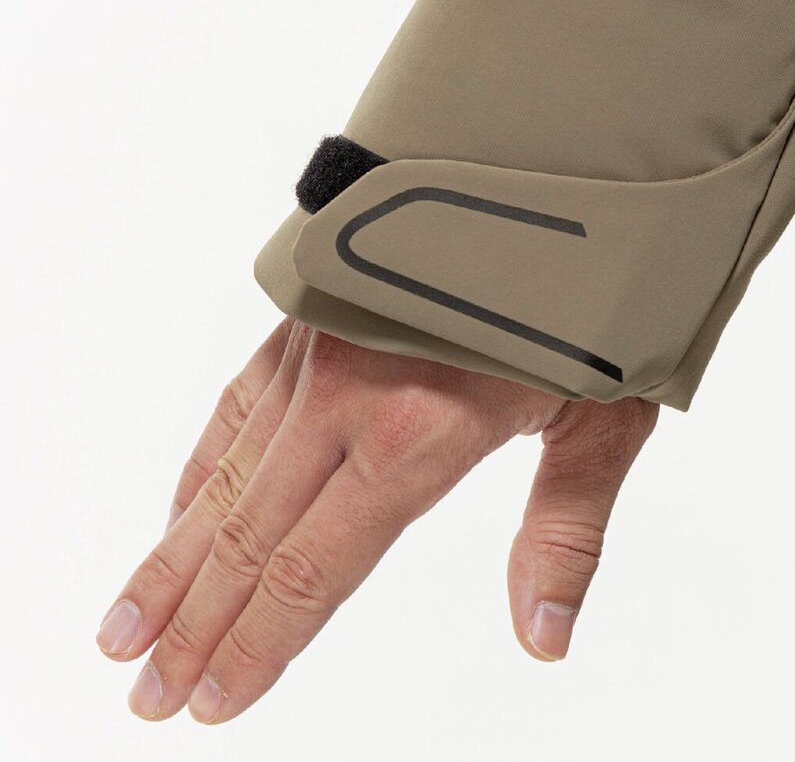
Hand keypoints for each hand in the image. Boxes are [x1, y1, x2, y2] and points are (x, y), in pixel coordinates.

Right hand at [95, 318, 656, 723]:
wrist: (541, 161)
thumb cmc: (586, 285)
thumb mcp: (602, 414)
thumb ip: (565, 530)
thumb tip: (543, 640)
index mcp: (418, 432)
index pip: (311, 570)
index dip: (255, 647)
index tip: (206, 704)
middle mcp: (346, 395)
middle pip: (249, 535)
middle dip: (193, 624)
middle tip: (143, 692)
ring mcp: (317, 350)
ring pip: (225, 472)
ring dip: (171, 555)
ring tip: (122, 627)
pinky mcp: (310, 316)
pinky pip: (237, 402)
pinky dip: (202, 465)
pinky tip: (180, 507)